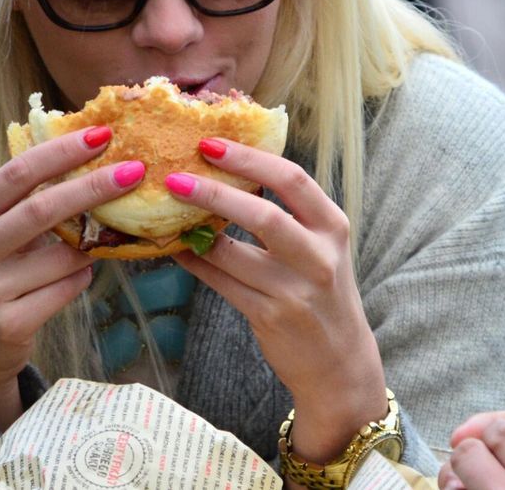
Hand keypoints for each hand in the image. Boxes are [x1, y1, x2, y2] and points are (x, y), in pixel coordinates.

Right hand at [0, 126, 142, 429]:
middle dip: (94, 186)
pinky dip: (83, 278)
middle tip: (136, 170)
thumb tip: (97, 161)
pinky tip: (76, 278)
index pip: (17, 172)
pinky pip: (69, 288)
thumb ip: (30, 202)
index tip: (103, 135)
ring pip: (65, 254)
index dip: (62, 151)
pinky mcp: (8, 322)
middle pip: (42, 208)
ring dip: (94, 246)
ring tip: (100, 243)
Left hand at [167, 138, 385, 464]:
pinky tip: (175, 247)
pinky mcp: (270, 316)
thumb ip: (289, 213)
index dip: (250, 159)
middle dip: (216, 192)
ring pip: (233, 253)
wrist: (339, 360)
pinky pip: (221, 283)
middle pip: (265, 215)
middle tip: (175, 176)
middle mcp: (318, 256)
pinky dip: (195, 263)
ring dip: (195, 231)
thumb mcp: (321, 246)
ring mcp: (294, 290)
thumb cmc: (323, 292)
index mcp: (332, 227)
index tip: (211, 144)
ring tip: (165, 209)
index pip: (292, 180)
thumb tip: (230, 170)